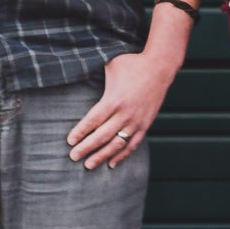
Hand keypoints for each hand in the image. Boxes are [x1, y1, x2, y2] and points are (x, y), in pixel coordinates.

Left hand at [67, 48, 179, 169]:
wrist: (160, 67)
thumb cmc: (132, 63)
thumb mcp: (111, 65)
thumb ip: (94, 72)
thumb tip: (76, 70)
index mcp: (114, 99)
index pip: (93, 120)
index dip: (80, 132)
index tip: (70, 141)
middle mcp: (125, 113)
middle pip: (102, 136)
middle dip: (86, 148)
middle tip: (73, 156)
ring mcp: (136, 121)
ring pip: (116, 144)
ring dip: (101, 156)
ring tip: (88, 165)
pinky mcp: (145, 125)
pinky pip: (132, 145)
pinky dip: (122, 156)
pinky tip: (111, 164)